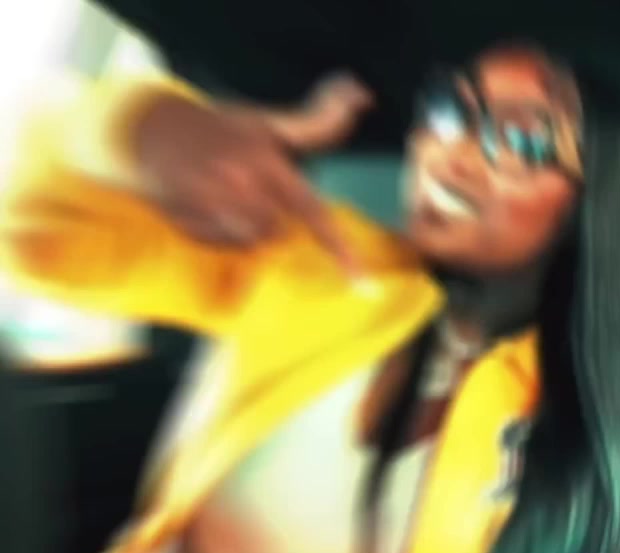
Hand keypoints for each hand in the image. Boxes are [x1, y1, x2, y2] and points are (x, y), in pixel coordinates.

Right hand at [128, 74, 373, 271]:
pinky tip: (206, 208)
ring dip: (244, 229)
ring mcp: (208, 202)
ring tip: (227, 199)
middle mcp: (238, 182)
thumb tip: (361, 95)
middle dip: (272, 220)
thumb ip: (316, 122)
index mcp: (266, 161)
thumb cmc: (221, 128)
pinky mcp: (183, 218)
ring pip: (249, 243)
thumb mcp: (269, 123)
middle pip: (278, 234)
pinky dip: (218, 234)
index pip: (312, 212)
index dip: (339, 249)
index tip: (360, 282)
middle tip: (251, 193)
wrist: (151, 127)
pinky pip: (217, 246)